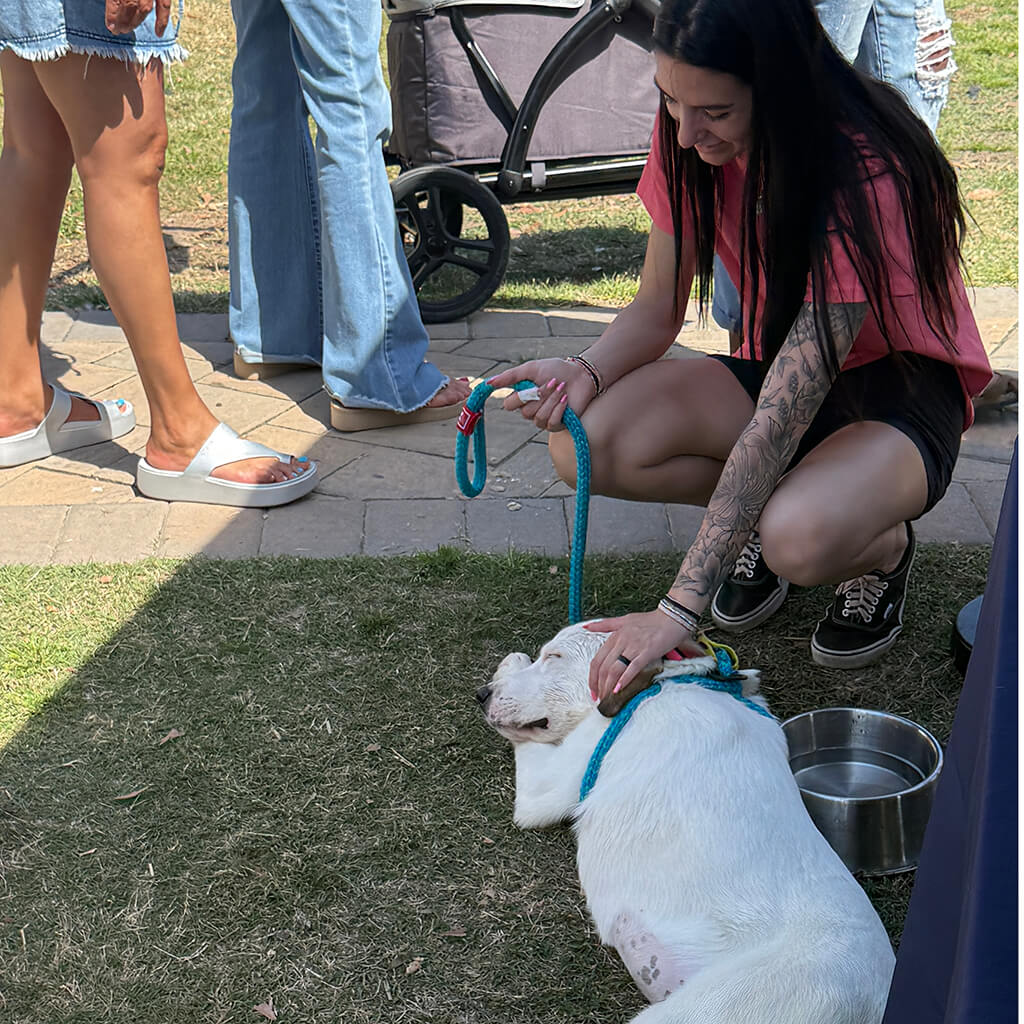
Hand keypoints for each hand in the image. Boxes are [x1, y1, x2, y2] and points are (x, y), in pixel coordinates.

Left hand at [106, 0, 170, 35]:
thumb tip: (113, 7)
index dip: (112, 13)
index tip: (110, 26)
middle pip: (131, 4)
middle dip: (124, 20)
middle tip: (118, 30)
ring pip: (145, 8)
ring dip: (137, 21)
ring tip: (129, 29)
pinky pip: (165, 6)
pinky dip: (162, 21)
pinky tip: (158, 33)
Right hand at [487, 358, 595, 431]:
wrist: (581, 375)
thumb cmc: (557, 370)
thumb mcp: (531, 369)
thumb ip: (510, 376)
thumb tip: (488, 383)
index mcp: (522, 397)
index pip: (508, 405)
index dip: (519, 397)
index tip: (530, 385)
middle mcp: (530, 410)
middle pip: (525, 411)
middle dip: (541, 395)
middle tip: (553, 382)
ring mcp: (543, 419)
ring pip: (538, 417)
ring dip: (551, 400)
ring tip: (562, 388)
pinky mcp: (557, 425)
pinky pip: (551, 423)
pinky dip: (559, 409)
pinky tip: (566, 399)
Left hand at [585, 610, 703, 702]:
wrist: (673, 617)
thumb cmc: (650, 620)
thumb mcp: (624, 619)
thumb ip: (605, 625)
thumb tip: (586, 628)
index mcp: (615, 636)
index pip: (597, 660)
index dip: (592, 678)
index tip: (593, 689)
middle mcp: (622, 641)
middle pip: (603, 667)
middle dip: (599, 686)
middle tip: (600, 699)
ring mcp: (634, 646)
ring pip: (615, 669)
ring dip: (609, 686)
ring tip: (608, 698)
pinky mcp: (648, 652)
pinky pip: (633, 668)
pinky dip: (624, 680)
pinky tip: (619, 689)